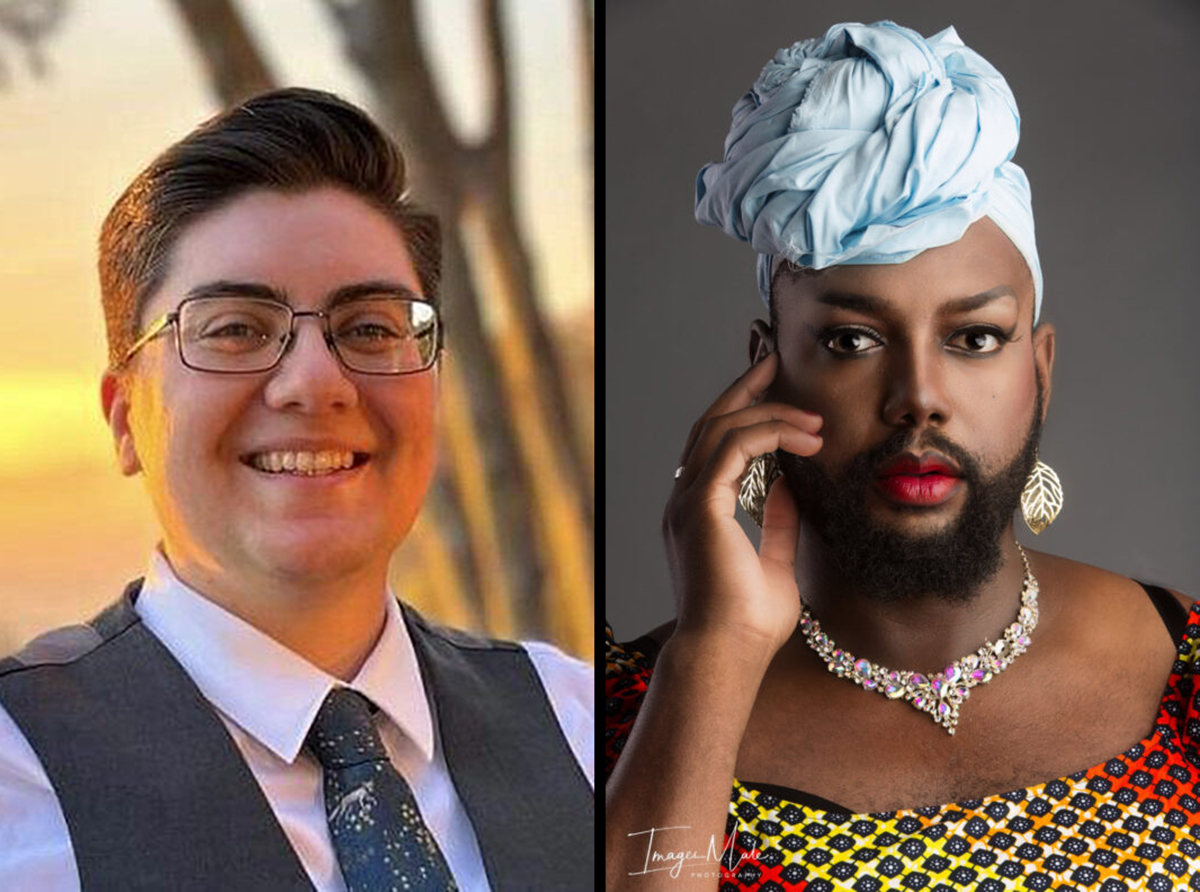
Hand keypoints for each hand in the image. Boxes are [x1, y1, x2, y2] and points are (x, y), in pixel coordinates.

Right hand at [662, 351, 822, 656]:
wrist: (729, 654)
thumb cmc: (749, 624)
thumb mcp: (775, 562)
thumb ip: (778, 522)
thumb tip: (792, 486)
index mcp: (699, 511)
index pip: (715, 444)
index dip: (743, 410)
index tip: (775, 388)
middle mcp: (686, 499)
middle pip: (711, 423)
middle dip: (746, 388)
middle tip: (777, 362)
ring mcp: (687, 500)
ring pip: (721, 428)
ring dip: (768, 412)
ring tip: (812, 416)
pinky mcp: (701, 505)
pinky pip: (732, 447)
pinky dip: (768, 433)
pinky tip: (804, 438)